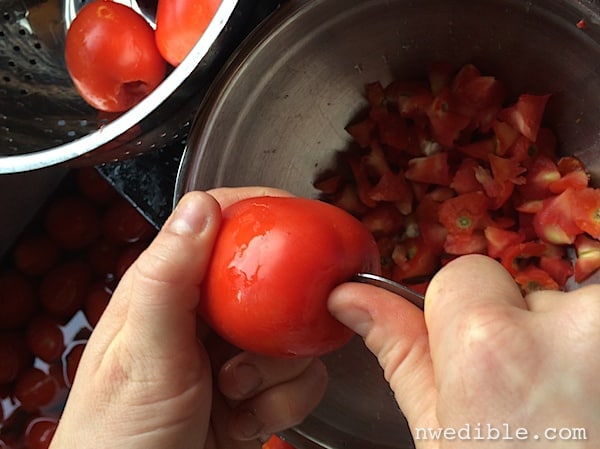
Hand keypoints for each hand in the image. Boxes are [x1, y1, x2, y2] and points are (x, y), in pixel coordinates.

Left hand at [50, 187, 326, 448]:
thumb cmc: (119, 432)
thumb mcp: (144, 351)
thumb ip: (169, 278)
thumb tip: (201, 205)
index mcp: (170, 288)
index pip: (218, 225)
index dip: (259, 212)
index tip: (296, 218)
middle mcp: (205, 316)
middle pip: (270, 280)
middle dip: (278, 315)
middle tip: (258, 342)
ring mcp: (233, 355)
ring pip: (293, 334)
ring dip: (275, 372)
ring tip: (235, 393)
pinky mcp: (256, 392)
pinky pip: (301, 379)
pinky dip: (283, 403)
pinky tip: (246, 419)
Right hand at [329, 254, 599, 447]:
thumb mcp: (442, 436)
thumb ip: (399, 349)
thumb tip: (351, 297)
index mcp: (489, 349)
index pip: (465, 274)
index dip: (466, 320)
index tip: (485, 366)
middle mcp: (570, 330)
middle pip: (527, 291)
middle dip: (527, 331)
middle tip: (542, 401)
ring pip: (580, 307)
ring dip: (576, 343)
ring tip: (576, 406)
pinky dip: (597, 349)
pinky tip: (592, 398)